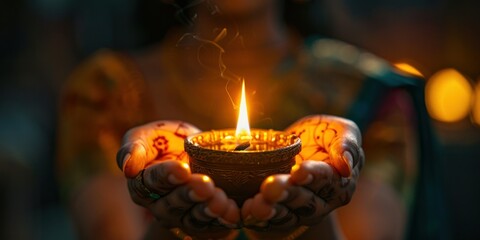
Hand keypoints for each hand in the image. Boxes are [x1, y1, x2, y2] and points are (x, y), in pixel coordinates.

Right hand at [116, 121, 239, 236]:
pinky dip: (224, 221)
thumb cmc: (164, 142)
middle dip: (190, 194)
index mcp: (143, 185)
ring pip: (193, 219)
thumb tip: (127, 167)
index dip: (166, 176)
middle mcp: (161, 206)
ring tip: (220, 200)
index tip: (182, 168)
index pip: (152, 182)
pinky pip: (213, 227)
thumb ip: (134, 147)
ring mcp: (183, 216)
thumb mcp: (146, 136)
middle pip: (173, 204)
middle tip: (205, 184)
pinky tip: (234, 212)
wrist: (192, 151)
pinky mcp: (205, 223)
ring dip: (207, 210)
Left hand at [241, 115, 363, 235]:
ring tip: (257, 204)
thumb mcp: (338, 130)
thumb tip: (346, 165)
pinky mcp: (278, 219)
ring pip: (287, 215)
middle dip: (287, 194)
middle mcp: (321, 202)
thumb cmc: (321, 136)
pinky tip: (246, 211)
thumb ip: (345, 142)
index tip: (298, 170)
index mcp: (339, 181)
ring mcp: (299, 213)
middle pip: (305, 201)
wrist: (299, 149)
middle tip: (271, 187)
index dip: (313, 176)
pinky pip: (268, 223)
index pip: (327, 179)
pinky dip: (256, 218)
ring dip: (271, 210)